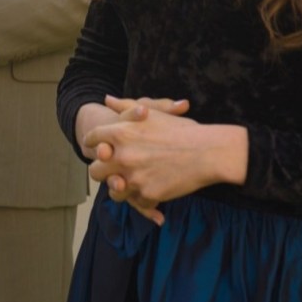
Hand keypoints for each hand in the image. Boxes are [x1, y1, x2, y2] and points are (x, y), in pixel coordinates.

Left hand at [84, 96, 246, 224]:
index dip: (94, 143)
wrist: (208, 152)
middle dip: (103, 171)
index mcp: (122, 132)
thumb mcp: (153, 113)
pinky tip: (154, 191)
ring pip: (114, 191)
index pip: (93, 139)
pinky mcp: (147, 194)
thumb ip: (126, 106)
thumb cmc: (183, 130)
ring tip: (132, 184)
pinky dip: (145, 198)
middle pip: (96, 171)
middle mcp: (123, 155)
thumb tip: (107, 99)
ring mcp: (134, 177)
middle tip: (114, 170)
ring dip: (121, 189)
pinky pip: (137, 202)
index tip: (100, 147)